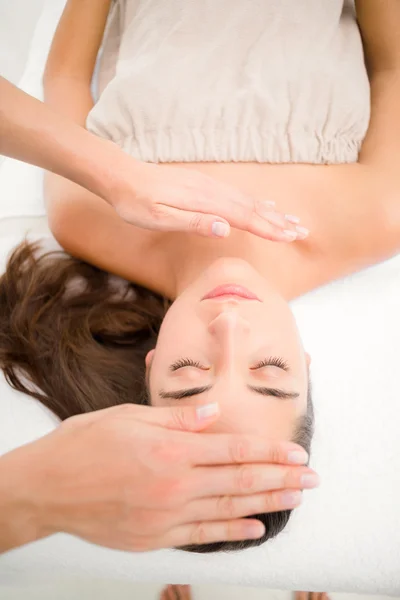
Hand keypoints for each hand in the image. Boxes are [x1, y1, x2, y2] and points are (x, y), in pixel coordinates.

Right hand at [20, 402, 318, 551]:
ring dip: (267, 504)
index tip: (296, 453)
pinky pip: (202, 535)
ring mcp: (165, 514)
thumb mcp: (129, 416)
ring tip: (295, 499)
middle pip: (240, 481)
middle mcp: (173, 483)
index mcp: (169, 448)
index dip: (269, 451)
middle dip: (281, 478)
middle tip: (311, 479)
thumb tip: (213, 412)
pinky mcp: (153, 537)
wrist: (46, 487)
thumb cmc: (85, 444)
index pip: (233, 449)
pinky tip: (256, 527)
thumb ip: (177, 418)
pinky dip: (232, 532)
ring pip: (228, 510)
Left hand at [109, 158, 307, 240]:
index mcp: (204, 201)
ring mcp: (209, 185)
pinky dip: (255, 201)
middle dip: (279, 221)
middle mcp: (212, 190)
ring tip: (291, 220)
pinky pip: (237, 193)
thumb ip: (193, 223)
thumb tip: (225, 228)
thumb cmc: (135, 202)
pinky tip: (263, 203)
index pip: (244, 217)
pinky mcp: (203, 184)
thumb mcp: (158, 218)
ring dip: (271, 212)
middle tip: (303, 232)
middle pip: (253, 207)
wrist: (121, 175)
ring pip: (248, 200)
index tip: (291, 237)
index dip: (269, 228)